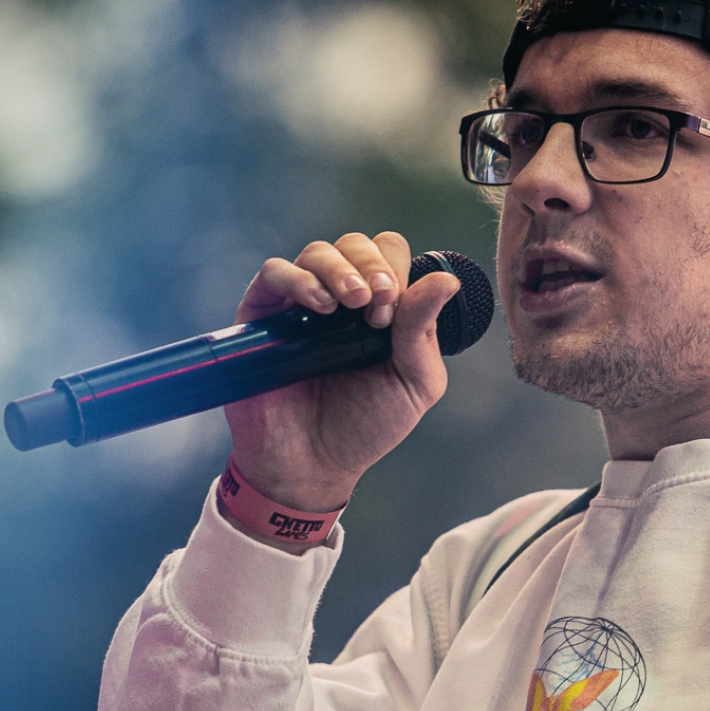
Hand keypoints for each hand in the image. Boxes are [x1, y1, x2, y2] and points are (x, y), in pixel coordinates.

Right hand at [222, 231, 459, 516]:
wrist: (312, 465)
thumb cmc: (364, 426)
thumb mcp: (413, 382)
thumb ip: (424, 331)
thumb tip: (447, 279)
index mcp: (379, 306)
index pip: (389, 255)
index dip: (395, 271)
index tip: (391, 314)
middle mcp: (340, 297)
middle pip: (355, 244)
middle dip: (371, 265)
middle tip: (375, 304)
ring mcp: (300, 304)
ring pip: (317, 251)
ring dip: (338, 268)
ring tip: (348, 302)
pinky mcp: (263, 315)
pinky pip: (273, 273)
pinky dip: (297, 279)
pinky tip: (317, 306)